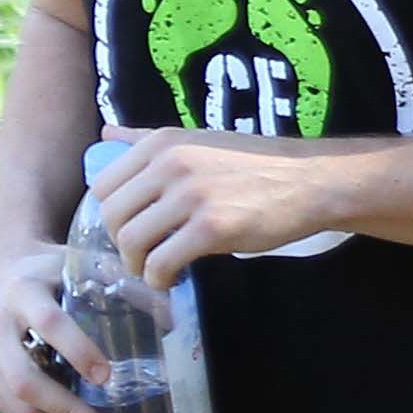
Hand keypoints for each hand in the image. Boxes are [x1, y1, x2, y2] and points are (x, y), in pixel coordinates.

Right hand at [0, 245, 106, 412]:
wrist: (5, 266)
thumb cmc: (55, 272)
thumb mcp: (84, 268)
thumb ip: (122, 288)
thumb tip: (175, 319)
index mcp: (23, 289)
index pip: (51, 325)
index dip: (80, 353)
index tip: (107, 377)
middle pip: (26, 380)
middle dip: (66, 409)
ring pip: (16, 402)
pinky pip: (6, 407)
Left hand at [93, 126, 356, 284]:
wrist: (309, 180)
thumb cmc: (255, 164)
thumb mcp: (198, 140)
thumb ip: (148, 140)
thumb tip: (106, 134)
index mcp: (162, 143)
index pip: (103, 184)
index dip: (109, 216)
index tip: (129, 230)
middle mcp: (170, 164)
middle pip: (111, 215)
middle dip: (120, 244)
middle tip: (142, 255)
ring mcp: (191, 196)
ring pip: (131, 241)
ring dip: (137, 265)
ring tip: (155, 270)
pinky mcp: (212, 228)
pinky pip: (162, 262)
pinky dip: (159, 278)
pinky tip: (173, 278)